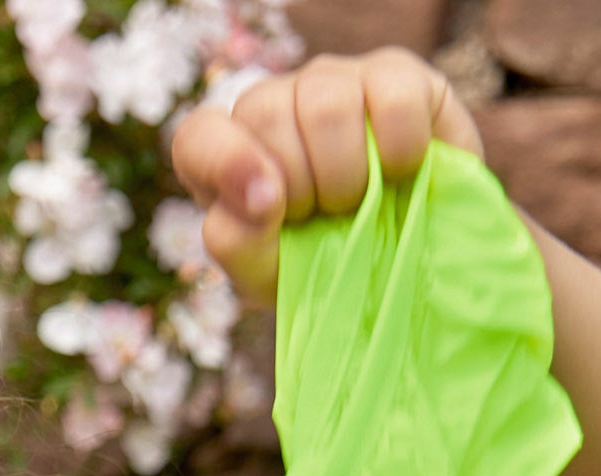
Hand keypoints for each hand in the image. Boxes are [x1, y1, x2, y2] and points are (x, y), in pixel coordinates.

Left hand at [172, 48, 483, 304]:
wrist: (400, 263)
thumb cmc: (324, 267)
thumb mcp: (270, 278)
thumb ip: (240, 244)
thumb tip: (260, 202)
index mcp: (230, 156)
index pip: (198, 137)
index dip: (227, 164)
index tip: (269, 209)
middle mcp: (273, 106)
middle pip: (265, 113)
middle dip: (299, 186)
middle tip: (324, 218)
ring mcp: (331, 81)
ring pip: (324, 103)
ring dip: (347, 174)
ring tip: (362, 202)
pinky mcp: (392, 73)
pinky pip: (389, 97)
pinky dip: (399, 148)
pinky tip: (402, 172)